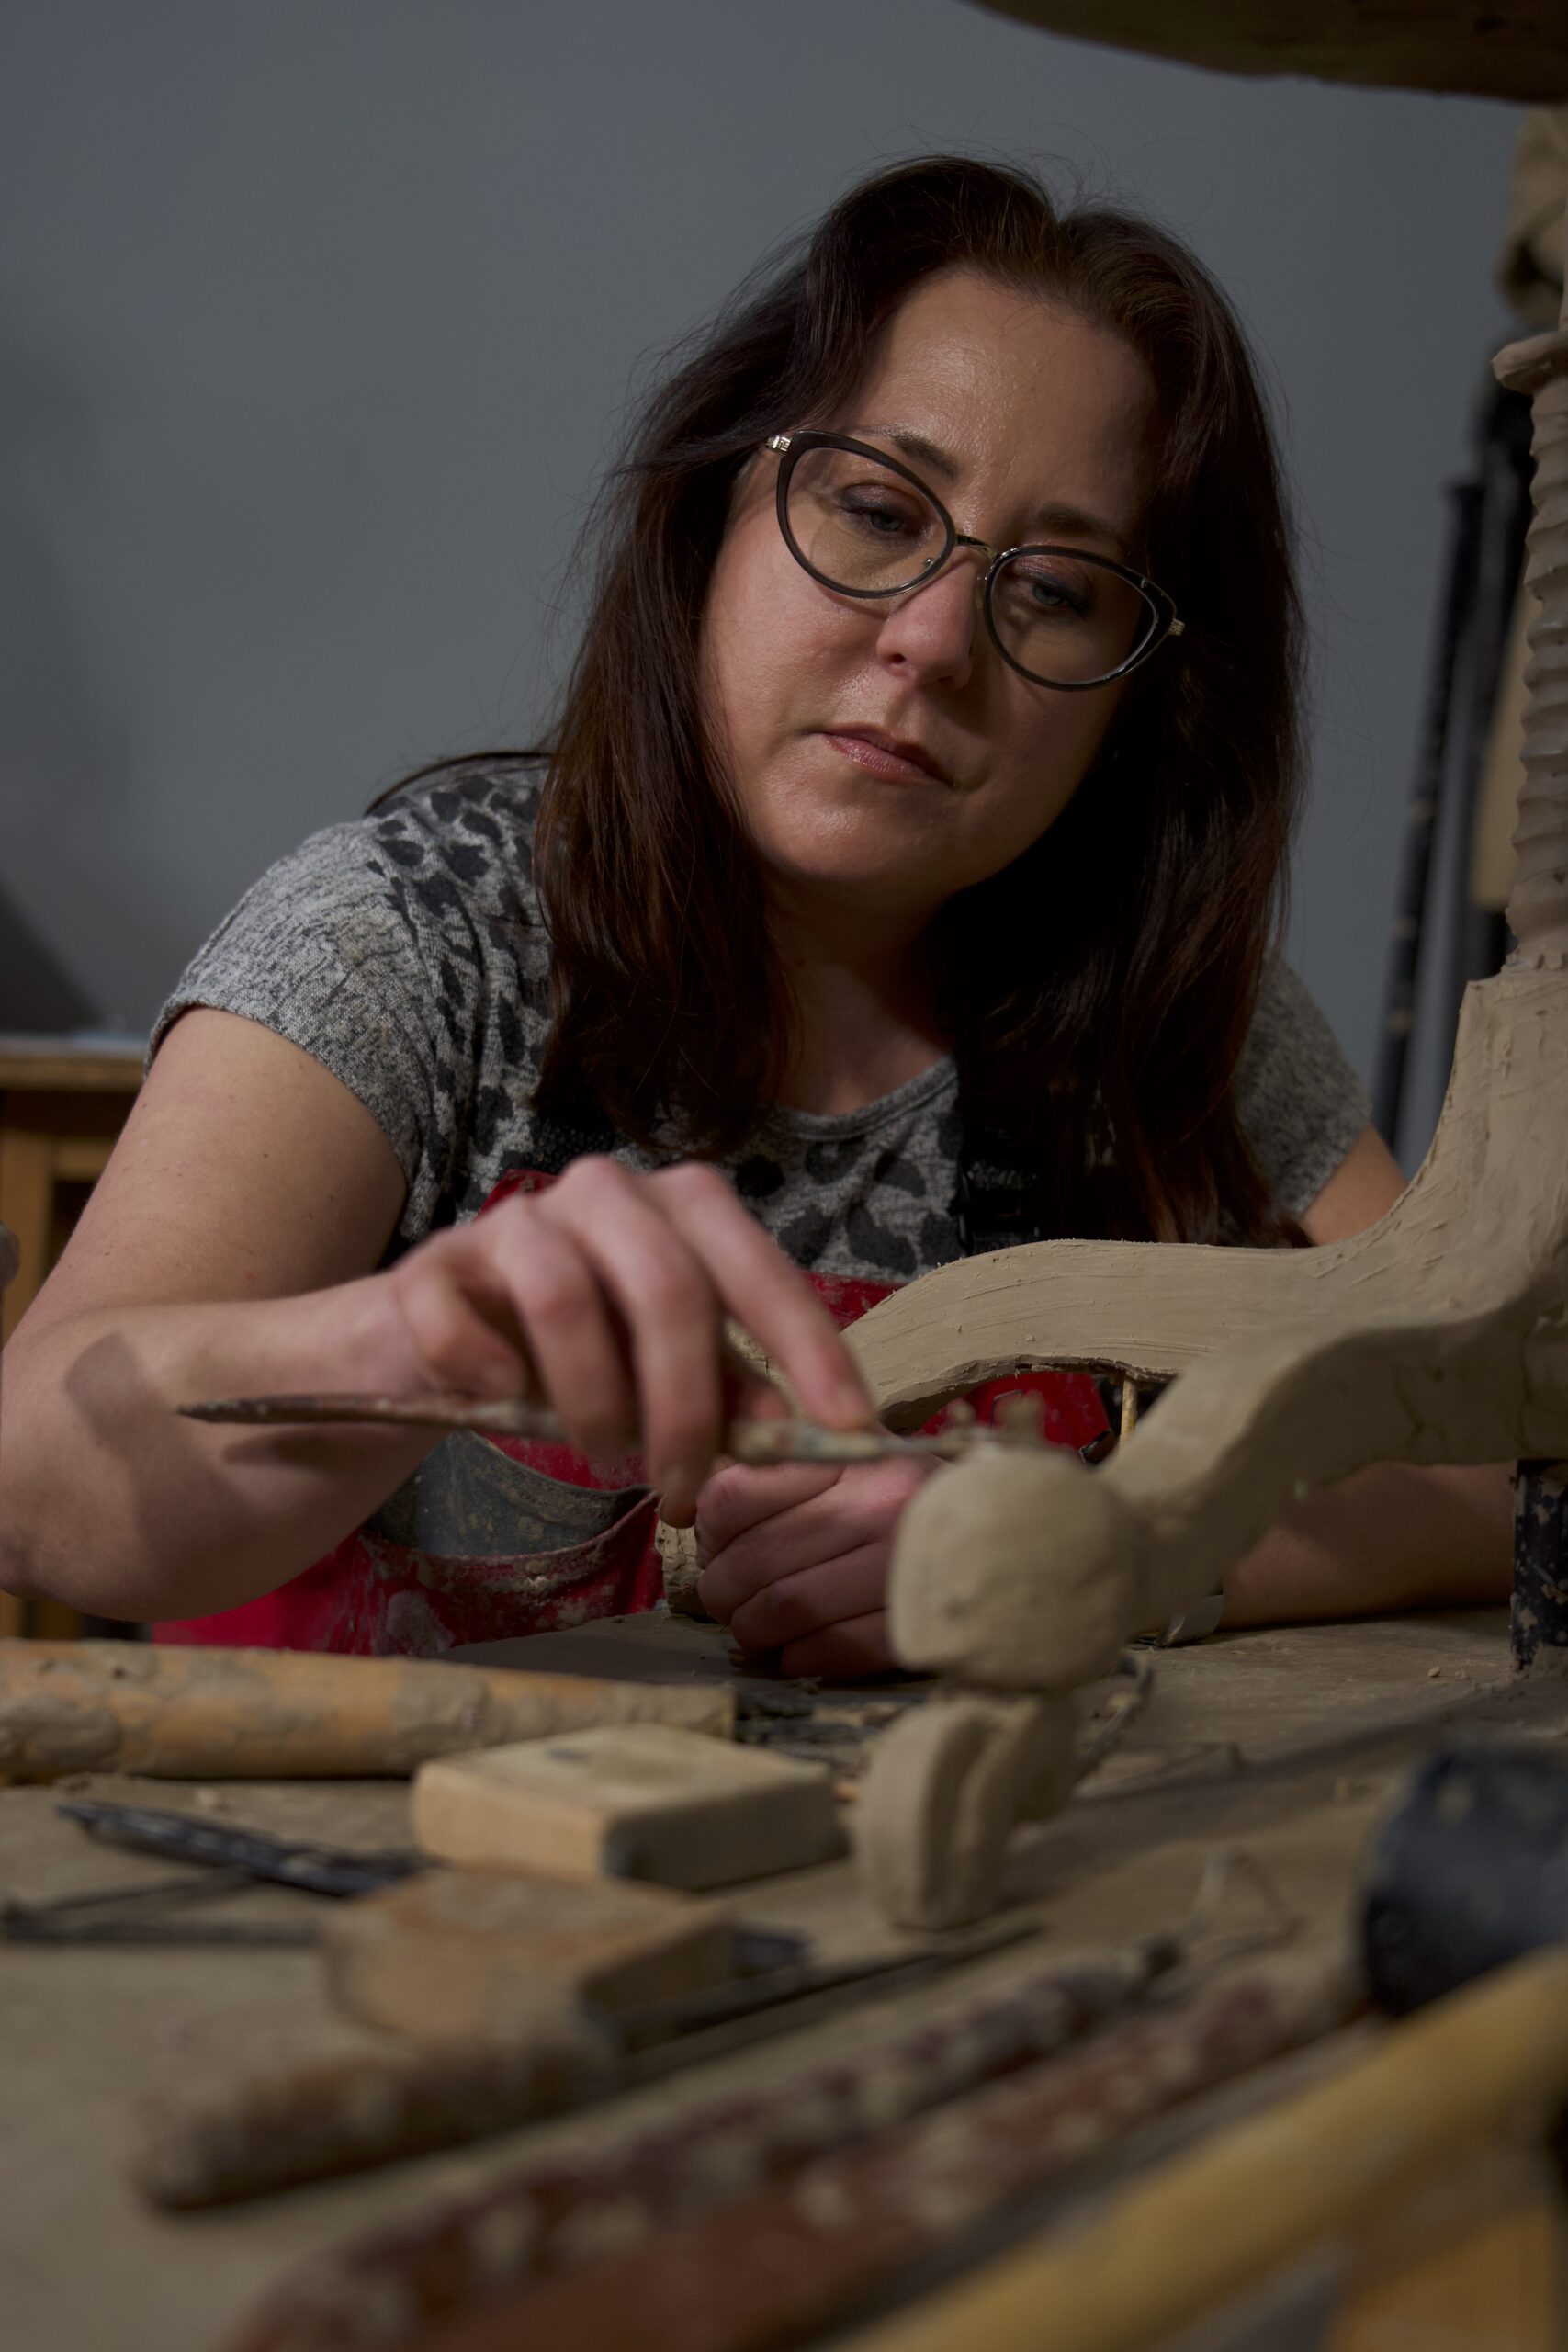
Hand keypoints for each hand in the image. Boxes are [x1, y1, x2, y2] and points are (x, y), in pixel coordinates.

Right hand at [377, 1157, 871, 1522]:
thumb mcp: (665, 1371)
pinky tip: (503, 1400)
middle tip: (681, 1488)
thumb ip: (729, 1391)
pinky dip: (485, 1371)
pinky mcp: (432, 1264)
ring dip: (592, 1400)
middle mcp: (606, 1193)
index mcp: (680, 1208)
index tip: (849, 1426)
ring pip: (564, 1297)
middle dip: (685, 1406)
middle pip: (666, 1287)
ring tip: (599, 1452)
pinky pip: (456, 1318)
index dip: (810, 1348)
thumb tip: (794, 1433)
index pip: (758, 1270)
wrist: (435, 1338)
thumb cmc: (576, 1350)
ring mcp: (514, 1220)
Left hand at [695, 1453, 937, 1677]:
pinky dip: (795, 1658)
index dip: (709, 1527)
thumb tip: (684, 1504)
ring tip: (756, 1626)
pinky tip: (798, 1649)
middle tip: (727, 1597)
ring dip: (751, 1630)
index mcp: (857, 1457)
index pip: (734, 1494)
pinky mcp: (915, 1628)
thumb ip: (779, 1466)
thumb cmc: (915, 1497)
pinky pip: (823, 1653)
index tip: (716, 1540)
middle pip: (749, 1562)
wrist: (1019, 1543)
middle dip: (722, 1591)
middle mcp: (883, 1506)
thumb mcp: (856, 1456)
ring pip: (778, 1611)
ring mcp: (902, 1570)